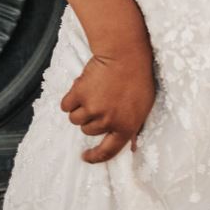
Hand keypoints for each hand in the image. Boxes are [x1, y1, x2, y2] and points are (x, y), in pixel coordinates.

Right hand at [60, 41, 155, 163]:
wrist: (125, 53)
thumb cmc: (138, 76)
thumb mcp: (144, 106)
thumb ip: (134, 125)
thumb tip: (131, 144)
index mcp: (126, 127)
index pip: (108, 151)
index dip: (95, 157)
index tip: (85, 156)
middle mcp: (108, 121)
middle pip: (88, 131)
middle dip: (90, 118)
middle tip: (99, 101)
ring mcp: (92, 108)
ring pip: (75, 119)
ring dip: (80, 108)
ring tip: (91, 92)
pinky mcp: (79, 95)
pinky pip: (66, 105)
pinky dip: (70, 99)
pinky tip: (79, 88)